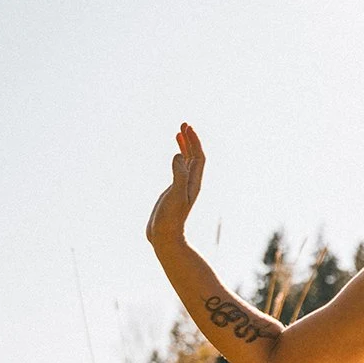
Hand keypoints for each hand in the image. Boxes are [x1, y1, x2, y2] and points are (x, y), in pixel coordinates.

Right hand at [146, 122, 204, 245]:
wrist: (165, 238)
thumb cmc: (171, 219)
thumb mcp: (176, 195)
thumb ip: (179, 175)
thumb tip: (179, 155)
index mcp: (194, 183)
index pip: (198, 157)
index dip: (194, 142)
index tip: (187, 127)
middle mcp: (191, 184)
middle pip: (194, 157)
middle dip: (190, 140)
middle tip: (183, 124)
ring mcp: (182, 187)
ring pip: (187, 163)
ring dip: (185, 147)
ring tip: (179, 133)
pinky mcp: (174, 192)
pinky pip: (178, 171)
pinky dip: (177, 159)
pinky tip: (174, 155)